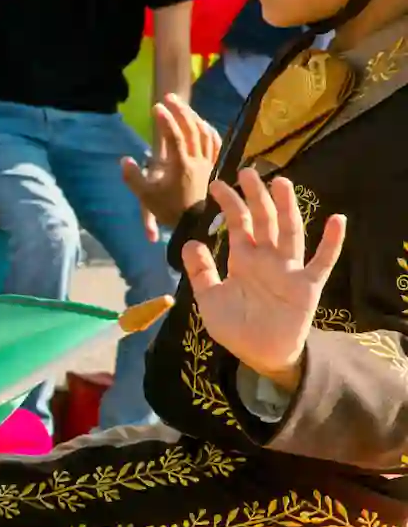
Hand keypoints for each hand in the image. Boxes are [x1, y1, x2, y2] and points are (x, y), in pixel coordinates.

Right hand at [123, 96, 221, 240]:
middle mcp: (197, 160)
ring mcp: (209, 162)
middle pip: (191, 129)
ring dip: (194, 117)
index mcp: (180, 166)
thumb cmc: (170, 211)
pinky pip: (216, 144)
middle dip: (180, 111)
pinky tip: (204, 124)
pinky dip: (209, 130)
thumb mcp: (146, 197)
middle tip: (170, 97)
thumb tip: (124, 160)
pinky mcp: (216, 166)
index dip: (165, 120)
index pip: (174, 137)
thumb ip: (133, 178)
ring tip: (183, 107)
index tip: (156, 107)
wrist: (197, 224)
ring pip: (205, 133)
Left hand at [181, 170, 345, 393]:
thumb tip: (190, 242)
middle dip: (256, 196)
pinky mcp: (307, 285)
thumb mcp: (209, 299)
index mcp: (243, 260)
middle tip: (247, 171)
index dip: (229, 204)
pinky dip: (331, 242)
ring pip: (289, 231)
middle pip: (264, 220)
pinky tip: (337, 220)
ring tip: (281, 183)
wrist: (258, 354)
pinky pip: (321, 261)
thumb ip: (201, 272)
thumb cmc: (235, 326)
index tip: (217, 184)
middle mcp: (267, 259)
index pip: (238, 224)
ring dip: (287, 208)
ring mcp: (288, 269)